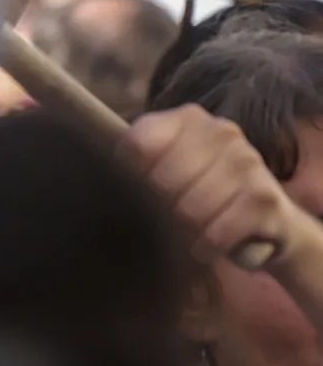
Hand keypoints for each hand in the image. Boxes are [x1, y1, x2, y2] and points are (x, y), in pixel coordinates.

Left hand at [123, 105, 293, 268]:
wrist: (265, 220)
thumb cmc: (200, 193)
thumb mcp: (165, 172)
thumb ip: (132, 167)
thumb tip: (99, 186)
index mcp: (187, 118)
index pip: (137, 145)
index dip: (130, 178)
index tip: (137, 193)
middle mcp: (220, 131)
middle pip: (161, 182)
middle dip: (159, 211)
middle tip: (167, 220)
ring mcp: (247, 161)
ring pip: (189, 210)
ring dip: (183, 233)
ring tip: (188, 234)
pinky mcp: (265, 198)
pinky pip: (217, 232)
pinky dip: (206, 247)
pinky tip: (205, 247)